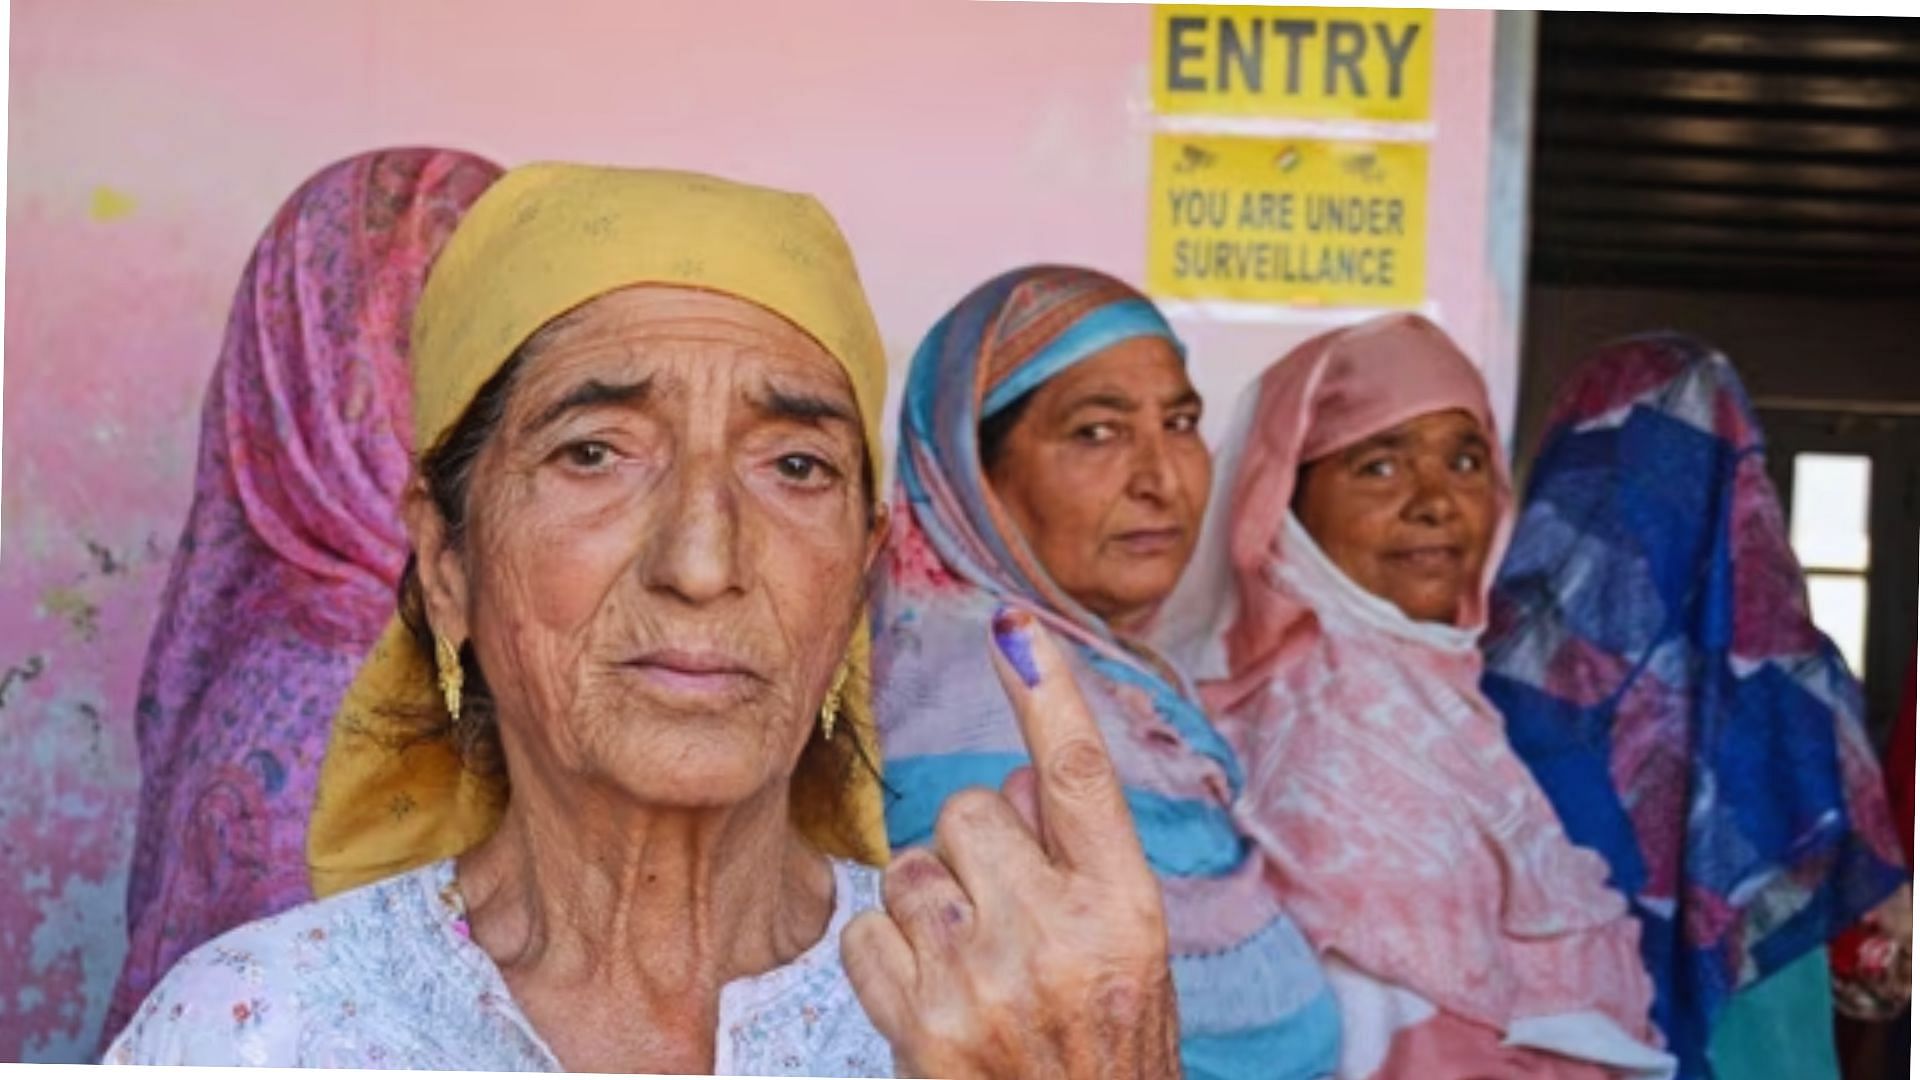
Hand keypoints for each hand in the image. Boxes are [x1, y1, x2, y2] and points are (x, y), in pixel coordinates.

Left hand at [841, 606, 1181, 1078]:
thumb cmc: (1105, 1055)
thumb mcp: (1127, 958)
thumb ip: (1079, 863)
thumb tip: (1015, 780)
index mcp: (1127, 910)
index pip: (1080, 777)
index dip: (1046, 694)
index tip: (1014, 626)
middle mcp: (1059, 936)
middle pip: (969, 809)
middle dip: (973, 848)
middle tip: (1003, 918)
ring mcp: (984, 980)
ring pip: (909, 868)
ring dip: (928, 904)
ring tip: (969, 967)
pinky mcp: (922, 1025)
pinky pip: (867, 934)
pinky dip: (886, 960)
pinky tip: (931, 1000)